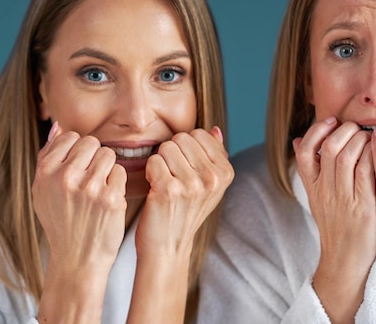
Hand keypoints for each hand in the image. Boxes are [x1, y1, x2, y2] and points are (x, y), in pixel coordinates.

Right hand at [33, 122, 126, 322]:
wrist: (77, 258)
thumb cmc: (62, 221)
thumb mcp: (42, 191)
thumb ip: (48, 157)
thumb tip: (58, 125)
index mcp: (46, 172)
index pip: (70, 136)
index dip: (78, 150)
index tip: (78, 167)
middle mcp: (66, 177)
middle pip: (92, 142)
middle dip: (94, 157)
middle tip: (90, 179)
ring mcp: (89, 188)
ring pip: (109, 154)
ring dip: (107, 169)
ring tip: (99, 188)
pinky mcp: (111, 198)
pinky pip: (120, 172)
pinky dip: (117, 183)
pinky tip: (108, 198)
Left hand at [136, 126, 233, 256]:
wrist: (168, 247)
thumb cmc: (185, 212)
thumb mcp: (209, 185)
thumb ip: (214, 155)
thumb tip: (214, 129)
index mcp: (225, 173)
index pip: (200, 134)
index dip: (186, 148)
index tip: (186, 169)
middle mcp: (212, 178)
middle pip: (182, 138)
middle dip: (173, 153)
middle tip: (174, 176)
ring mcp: (191, 184)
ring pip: (166, 147)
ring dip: (160, 162)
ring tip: (165, 182)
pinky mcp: (168, 190)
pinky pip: (153, 160)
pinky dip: (149, 172)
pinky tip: (155, 188)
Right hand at [293, 117, 375, 322]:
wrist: (344, 260)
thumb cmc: (335, 225)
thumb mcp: (316, 196)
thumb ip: (310, 169)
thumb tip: (295, 139)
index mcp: (312, 187)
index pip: (305, 150)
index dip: (317, 130)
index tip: (332, 120)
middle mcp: (324, 190)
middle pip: (329, 148)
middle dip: (344, 130)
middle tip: (357, 127)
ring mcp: (343, 198)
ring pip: (347, 155)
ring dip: (361, 140)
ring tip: (371, 136)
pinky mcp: (362, 206)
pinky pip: (366, 171)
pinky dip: (373, 156)